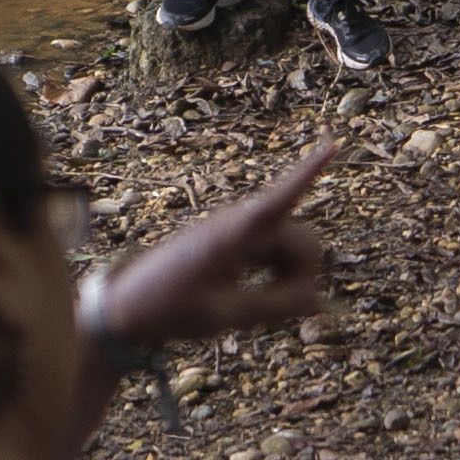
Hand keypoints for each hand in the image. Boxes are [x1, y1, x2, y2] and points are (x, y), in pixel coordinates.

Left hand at [99, 142, 343, 350]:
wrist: (125, 305)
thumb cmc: (169, 308)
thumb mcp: (225, 315)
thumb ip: (275, 306)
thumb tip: (319, 301)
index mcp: (232, 236)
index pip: (279, 199)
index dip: (309, 173)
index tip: (334, 144)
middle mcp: (238, 225)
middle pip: (299, 239)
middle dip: (303, 271)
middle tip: (284, 310)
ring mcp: (236, 233)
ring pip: (288, 247)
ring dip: (289, 275)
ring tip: (258, 308)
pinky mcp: (233, 243)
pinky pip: (271, 253)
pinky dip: (275, 275)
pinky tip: (257, 299)